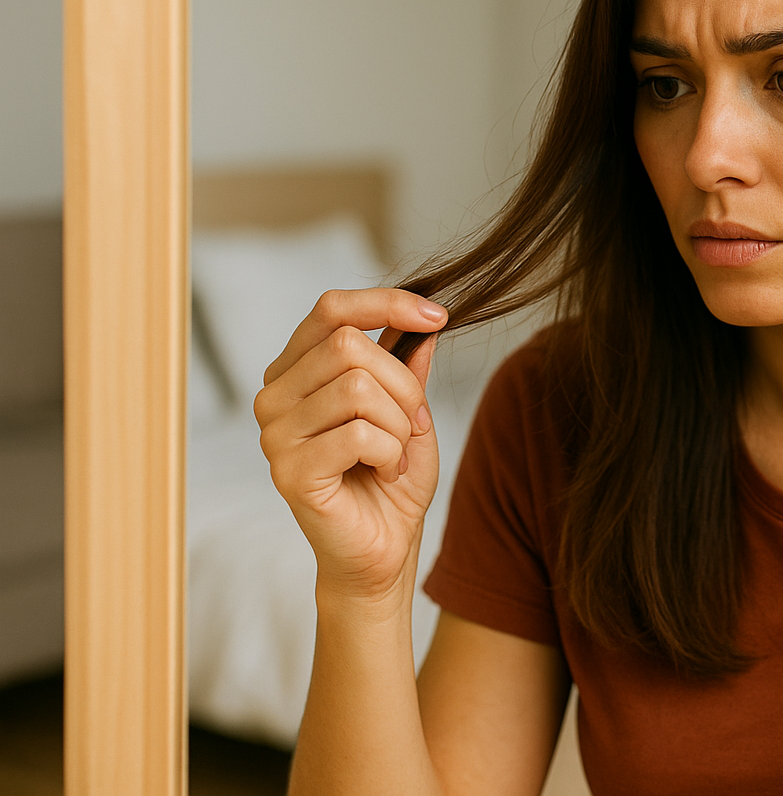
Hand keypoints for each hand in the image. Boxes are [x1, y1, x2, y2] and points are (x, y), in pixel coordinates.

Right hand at [254, 287, 446, 603]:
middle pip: (350, 346)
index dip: (387, 303)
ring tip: (395, 454)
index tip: (438, 316)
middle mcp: (274, 396)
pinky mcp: (289, 471)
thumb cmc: (391, 478)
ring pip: (358, 388)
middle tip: (411, 424)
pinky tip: (384, 473)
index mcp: (296, 370)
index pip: (331, 309)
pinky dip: (391, 453)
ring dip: (399, 424)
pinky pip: (359, 434)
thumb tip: (425, 321)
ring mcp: (274, 434)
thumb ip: (408, 366)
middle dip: (403, 385)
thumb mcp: (410, 411)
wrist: (383, 549)